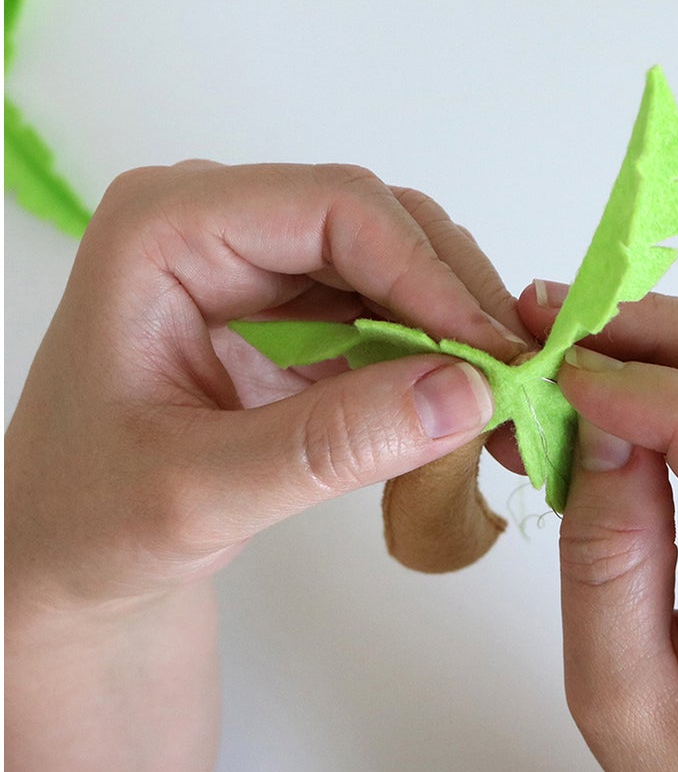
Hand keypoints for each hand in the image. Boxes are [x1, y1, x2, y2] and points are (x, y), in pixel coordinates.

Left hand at [5, 161, 532, 771]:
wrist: (65, 564)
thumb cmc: (90, 523)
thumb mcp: (202, 493)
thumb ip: (332, 443)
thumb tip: (468, 392)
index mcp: (165, 229)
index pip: (334, 207)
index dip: (426, 274)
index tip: (491, 355)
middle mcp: (217, 221)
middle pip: (382, 221)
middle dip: (456, 299)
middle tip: (519, 382)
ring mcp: (260, 260)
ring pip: (403, 259)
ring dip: (460, 327)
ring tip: (502, 402)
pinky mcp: (296, 306)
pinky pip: (395, 305)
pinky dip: (441, 355)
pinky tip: (468, 408)